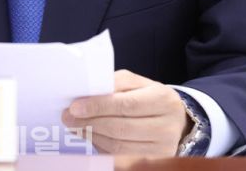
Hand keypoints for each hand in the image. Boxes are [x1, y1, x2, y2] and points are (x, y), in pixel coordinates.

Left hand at [62, 69, 191, 155]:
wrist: (177, 121)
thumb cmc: (151, 98)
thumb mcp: (139, 84)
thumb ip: (116, 84)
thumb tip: (88, 92)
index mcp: (162, 99)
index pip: (126, 104)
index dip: (98, 106)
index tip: (75, 106)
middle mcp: (166, 126)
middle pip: (121, 127)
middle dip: (90, 122)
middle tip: (68, 118)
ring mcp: (162, 148)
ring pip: (119, 146)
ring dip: (92, 137)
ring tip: (76, 128)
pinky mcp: (156, 162)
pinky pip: (121, 158)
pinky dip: (102, 149)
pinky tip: (90, 139)